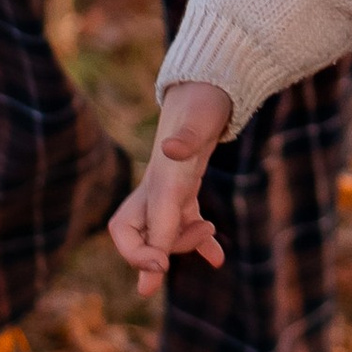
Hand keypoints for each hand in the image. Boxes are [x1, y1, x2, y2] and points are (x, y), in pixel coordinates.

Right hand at [109, 81, 231, 292]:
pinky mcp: (185, 186)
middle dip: (158, 251)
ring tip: (211, 233)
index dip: (143, 254)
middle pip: (136, 235)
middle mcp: (156, 186)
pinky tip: (217, 257)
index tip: (161, 267)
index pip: (133, 229)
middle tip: (199, 235)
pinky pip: (184, 222)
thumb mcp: (201, 117)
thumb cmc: (203, 101)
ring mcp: (169, 188)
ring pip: (161, 232)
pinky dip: (198, 241)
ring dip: (182, 244)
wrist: (209, 83)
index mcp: (158, 178)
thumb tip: (172, 149)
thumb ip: (187, 136)